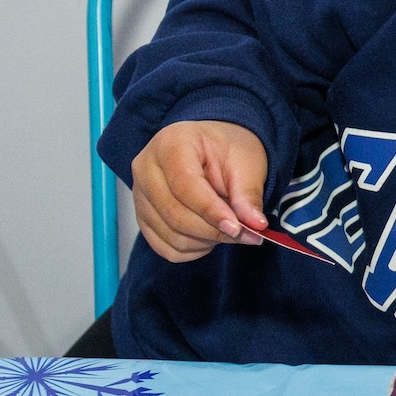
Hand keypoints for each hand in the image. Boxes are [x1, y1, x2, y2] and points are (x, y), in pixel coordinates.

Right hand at [131, 121, 270, 261]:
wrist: (211, 148)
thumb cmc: (227, 149)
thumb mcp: (247, 162)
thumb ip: (248, 194)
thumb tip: (255, 224)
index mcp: (170, 144)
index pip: (185, 186)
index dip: (212, 211)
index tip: (238, 228)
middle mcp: (146, 169)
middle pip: (174, 214)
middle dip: (214, 231)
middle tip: (247, 234)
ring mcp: (139, 195)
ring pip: (170, 235)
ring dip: (206, 241)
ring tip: (230, 229)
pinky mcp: (141, 217)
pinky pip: (164, 246)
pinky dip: (193, 250)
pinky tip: (210, 236)